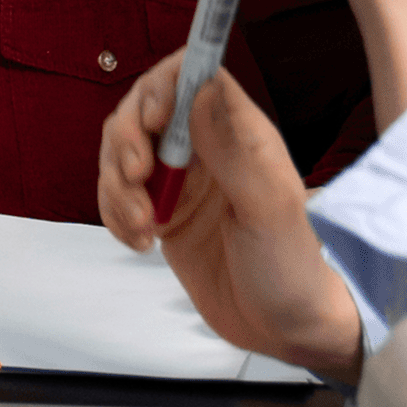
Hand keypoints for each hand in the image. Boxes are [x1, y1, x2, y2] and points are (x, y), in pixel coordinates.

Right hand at [100, 53, 362, 384]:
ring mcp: (178, 180)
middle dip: (126, 140)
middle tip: (136, 178)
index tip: (154, 121)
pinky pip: (117, 195)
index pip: (191, 76)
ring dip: (117, 186)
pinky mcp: (159, 212)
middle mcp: (204, 147)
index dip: (163, 86)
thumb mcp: (268, 208)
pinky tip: (139, 243)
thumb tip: (200, 88)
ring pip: (121, 152)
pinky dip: (114, 215)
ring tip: (142, 227)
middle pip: (142, 110)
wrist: (285, 330)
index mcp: (238, 132)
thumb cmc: (292, 267)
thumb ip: (231, 149)